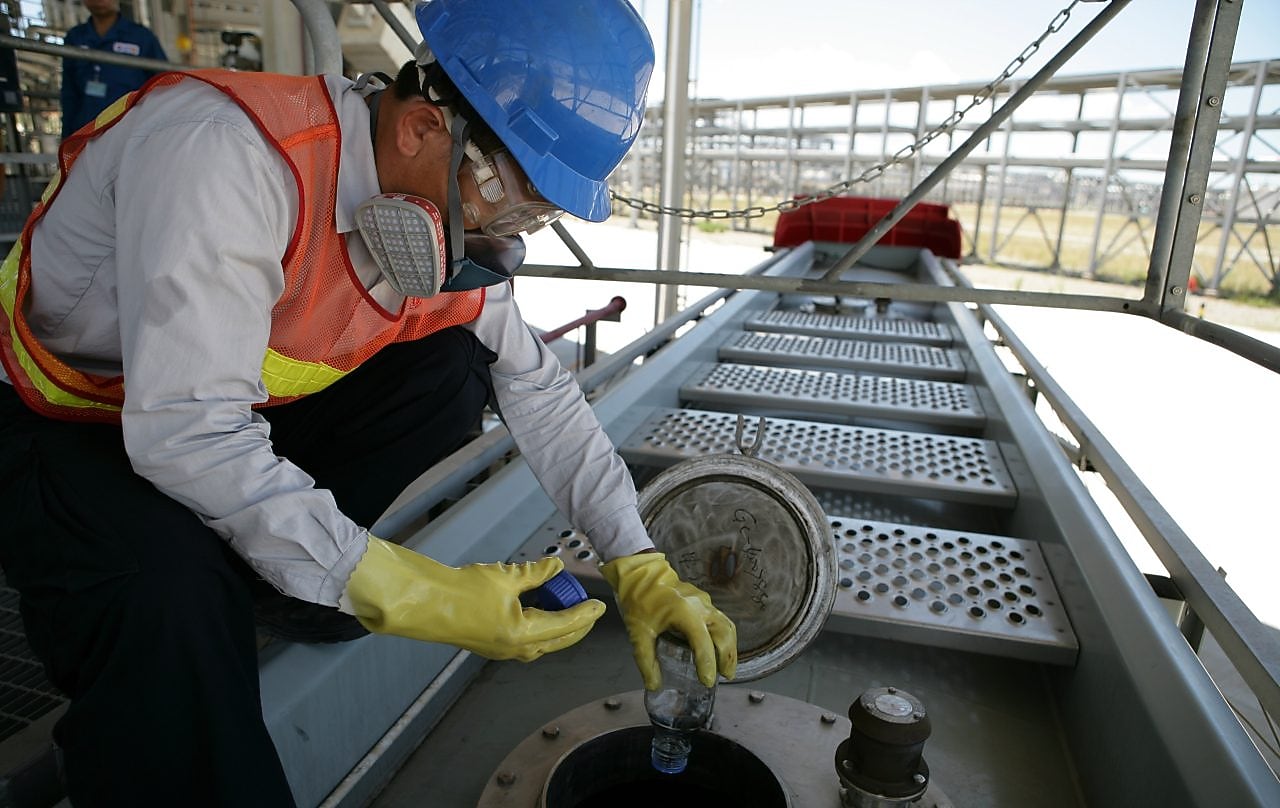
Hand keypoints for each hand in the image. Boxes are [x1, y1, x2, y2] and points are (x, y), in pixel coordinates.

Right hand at [344, 536, 604, 661]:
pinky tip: (538, 610)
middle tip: (589, 612)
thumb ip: (535, 575)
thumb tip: (556, 568)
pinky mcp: (488, 644)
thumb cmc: (461, 591)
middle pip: (556, 641)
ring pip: (539, 643)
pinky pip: (523, 640)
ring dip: (556, 628)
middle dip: (575, 627)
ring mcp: (499, 650)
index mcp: (521, 635)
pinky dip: (537, 626)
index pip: (564, 625)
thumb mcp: (505, 577)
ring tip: (566, 608)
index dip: (584, 614)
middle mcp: (513, 649)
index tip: (600, 606)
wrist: (425, 603)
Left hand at [600, 552, 736, 688]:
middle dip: (727, 657)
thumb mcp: (638, 633)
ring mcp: (704, 601)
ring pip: (726, 625)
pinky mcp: (704, 600)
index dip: (707, 664)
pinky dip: (724, 636)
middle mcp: (700, 606)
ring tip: (727, 667)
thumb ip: (646, 661)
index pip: (702, 643)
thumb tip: (654, 685)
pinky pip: (720, 619)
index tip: (708, 681)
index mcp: (684, 613)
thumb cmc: (638, 601)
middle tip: (726, 676)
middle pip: (723, 634)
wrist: (640, 574)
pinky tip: (720, 648)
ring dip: (730, 647)